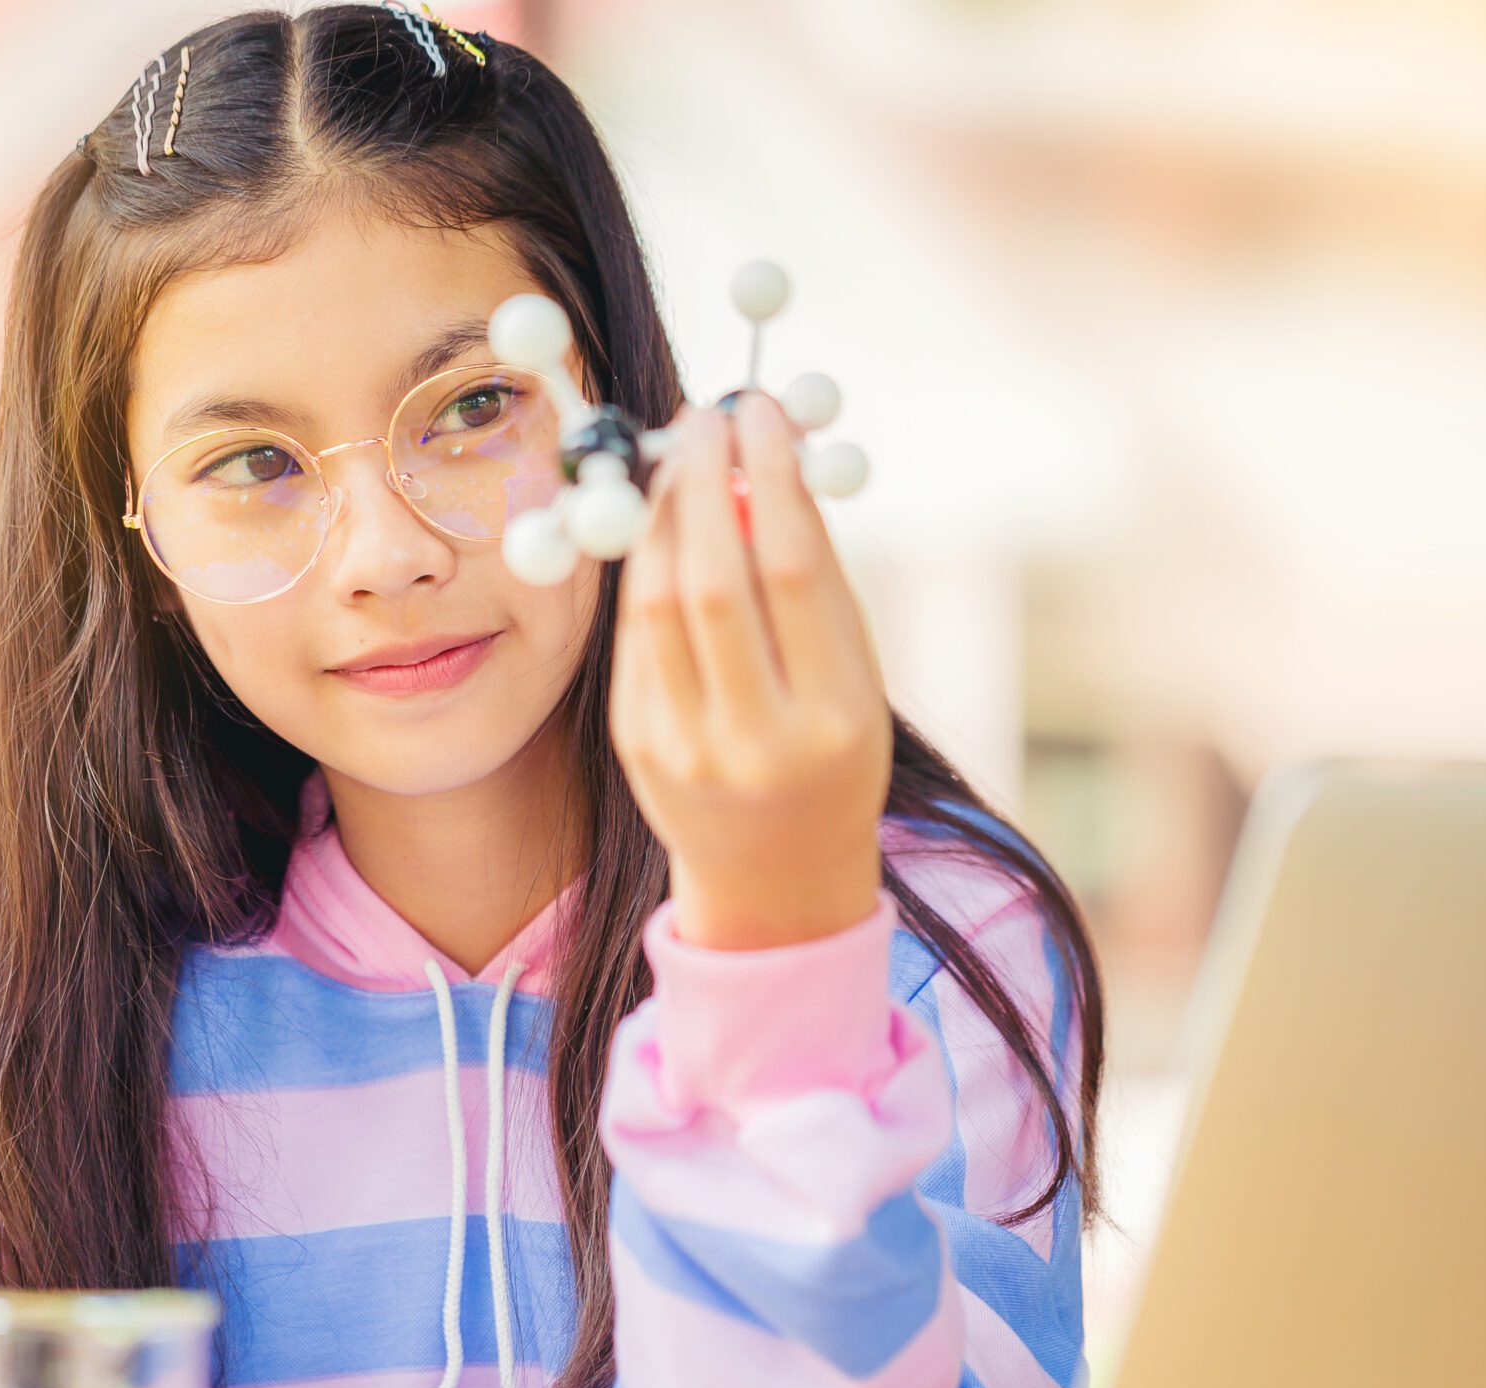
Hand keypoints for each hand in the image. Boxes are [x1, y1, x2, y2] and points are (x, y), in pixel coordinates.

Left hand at [608, 394, 893, 950]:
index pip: (791, 570)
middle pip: (710, 580)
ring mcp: (683, 748)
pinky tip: (660, 526)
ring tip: (679, 461)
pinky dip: (645, 568)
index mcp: (831, 717)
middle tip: (704, 419)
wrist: (778, 875)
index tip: (760, 414)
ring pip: (653, 603)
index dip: (768, 477)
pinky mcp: (634, 746)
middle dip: (702, 483)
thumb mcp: (853, 673)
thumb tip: (761, 463)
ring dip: (660, 515)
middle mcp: (752, 739)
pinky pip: (633, 637)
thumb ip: (813, 578)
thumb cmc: (831, 750)